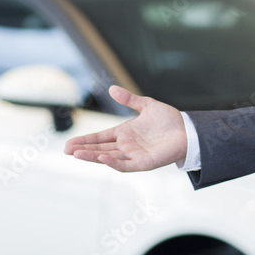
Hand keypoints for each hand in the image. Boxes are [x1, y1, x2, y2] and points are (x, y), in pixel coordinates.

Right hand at [64, 85, 187, 171]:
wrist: (187, 130)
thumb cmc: (168, 120)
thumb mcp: (146, 105)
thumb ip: (129, 99)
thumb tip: (111, 89)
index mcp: (124, 133)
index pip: (100, 137)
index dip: (85, 140)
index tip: (69, 143)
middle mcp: (126, 146)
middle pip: (100, 148)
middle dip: (83, 150)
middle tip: (66, 150)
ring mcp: (134, 155)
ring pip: (108, 157)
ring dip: (93, 156)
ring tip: (77, 154)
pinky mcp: (143, 163)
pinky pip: (126, 165)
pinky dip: (113, 162)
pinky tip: (102, 158)